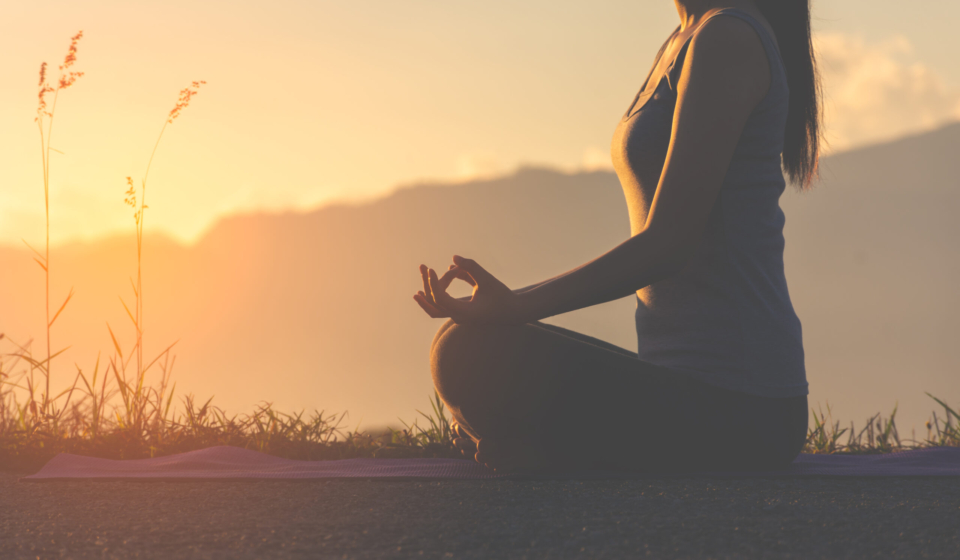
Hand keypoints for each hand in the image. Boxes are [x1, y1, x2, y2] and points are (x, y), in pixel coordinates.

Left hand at [413, 255, 530, 324]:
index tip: (431, 269)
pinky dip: (438, 291)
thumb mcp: (487, 280)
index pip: (440, 299)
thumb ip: (471, 268)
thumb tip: (453, 258)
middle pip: (433, 303)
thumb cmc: (502, 296)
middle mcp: (458, 316)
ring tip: (425, 271)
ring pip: (435, 307)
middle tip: (424, 267)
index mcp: (464, 312)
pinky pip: (442, 304)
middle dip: (427, 284)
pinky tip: (445, 273)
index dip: (433, 283)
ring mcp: (458, 316)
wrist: (513, 312)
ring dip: (428, 290)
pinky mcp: (460, 311)